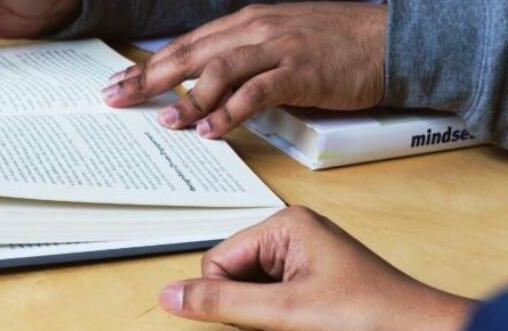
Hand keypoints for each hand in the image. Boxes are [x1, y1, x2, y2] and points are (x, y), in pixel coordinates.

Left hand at [101, 3, 386, 138]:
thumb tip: (206, 85)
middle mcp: (255, 30)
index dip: (149, 64)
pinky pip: (255, 93)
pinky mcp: (300, 72)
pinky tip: (210, 130)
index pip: (186, 44)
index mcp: (246, 22)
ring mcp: (277, 49)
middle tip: (117, 98)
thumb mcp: (279, 40)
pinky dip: (228, 112)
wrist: (390, 40)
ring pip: (217, 72)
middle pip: (189, 54)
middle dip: (148, 78)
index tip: (119, 81)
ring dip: (187, 100)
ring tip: (165, 121)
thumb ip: (244, 58)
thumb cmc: (335, 44)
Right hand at [157, 206, 474, 330]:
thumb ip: (221, 302)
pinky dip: (280, 318)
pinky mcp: (314, 279)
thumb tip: (170, 295)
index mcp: (286, 225)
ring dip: (264, 314)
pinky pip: (272, 298)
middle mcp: (294, 233)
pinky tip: (308, 327)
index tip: (259, 315)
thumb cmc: (370, 316)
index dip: (226, 295)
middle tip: (286, 320)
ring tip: (303, 324)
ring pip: (250, 289)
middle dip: (248, 305)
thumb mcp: (283, 312)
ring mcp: (306, 256)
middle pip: (232, 272)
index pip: (217, 258)